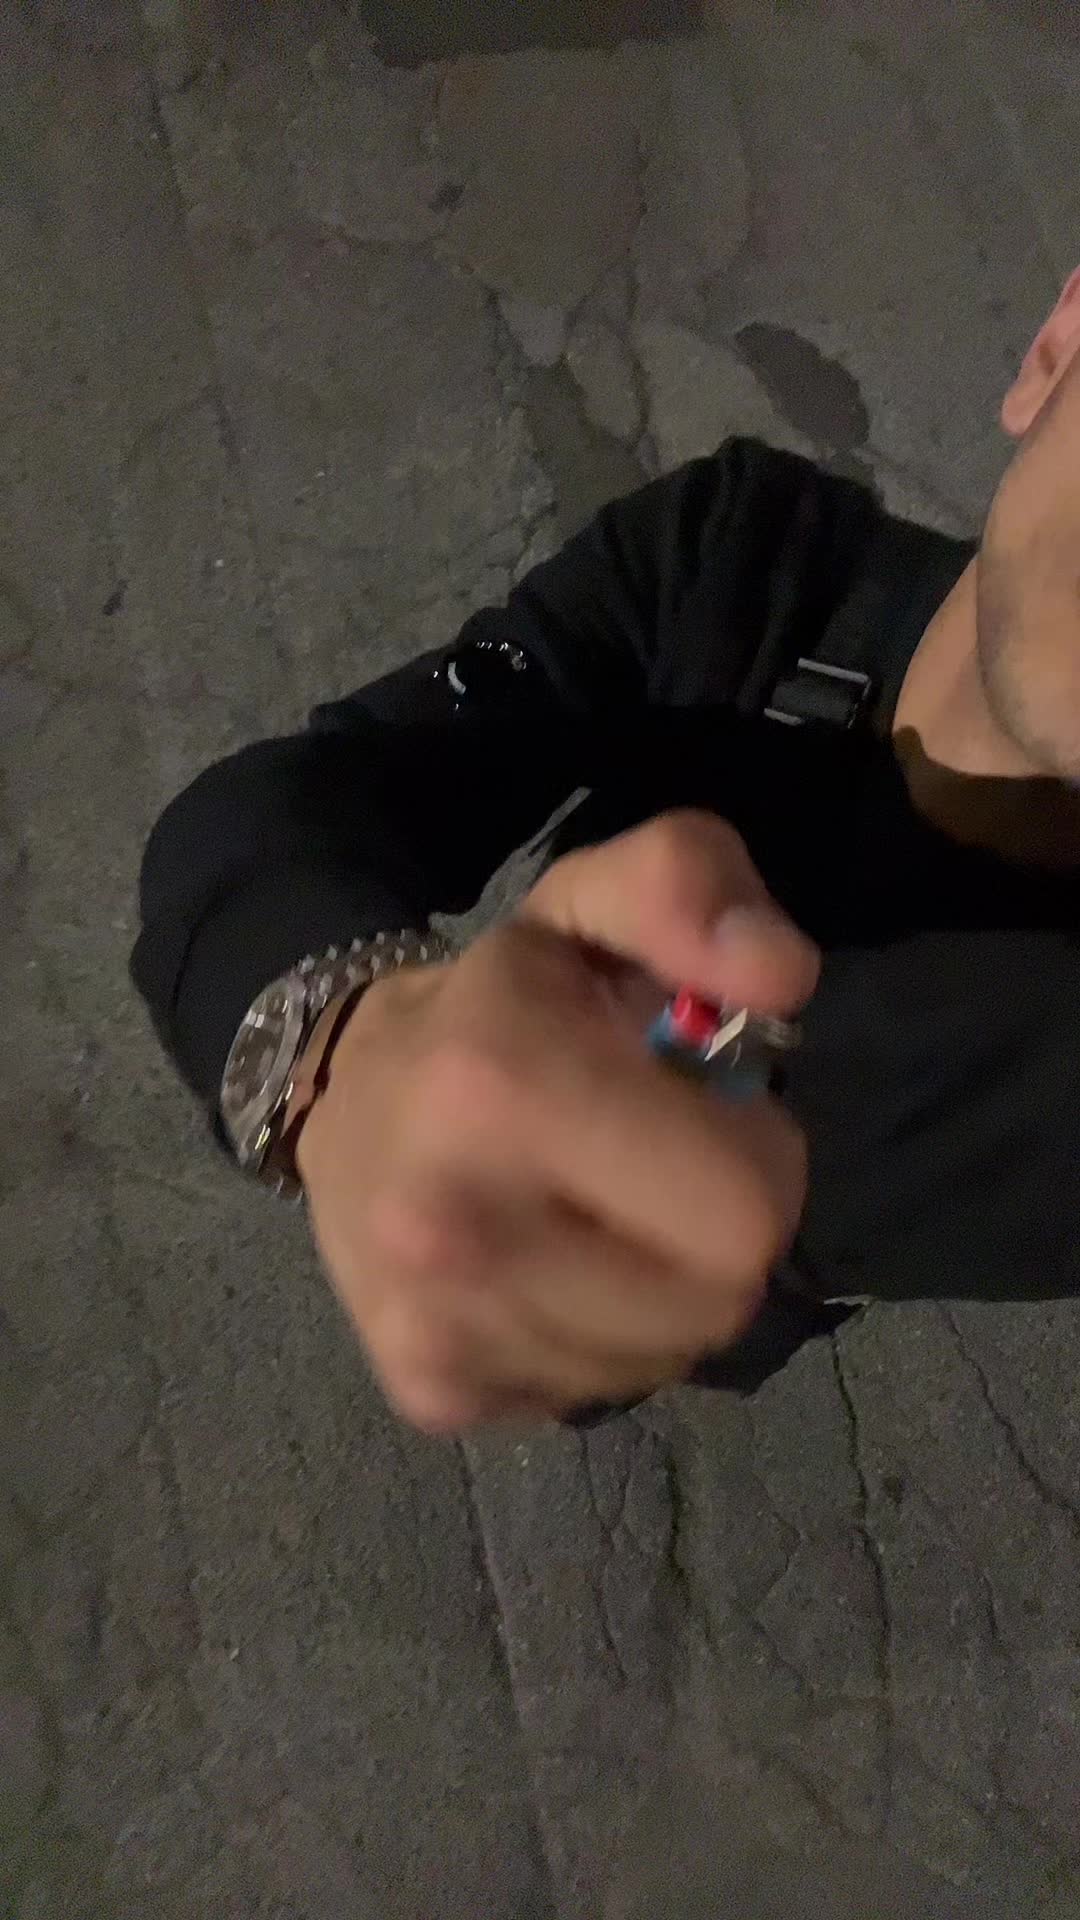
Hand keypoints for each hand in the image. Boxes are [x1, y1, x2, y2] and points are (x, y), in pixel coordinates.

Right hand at [297, 811, 819, 1430]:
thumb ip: (693, 890)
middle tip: (660, 1172)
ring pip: (663, 1359)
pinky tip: (548, 1270)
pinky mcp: (427, 1390)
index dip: (755, 1155)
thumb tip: (784, 976)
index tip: (703, 1113)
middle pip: (717, 1300)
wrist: (337, 1094)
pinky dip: (596, 1343)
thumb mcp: (593, 902)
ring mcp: (434, 1324)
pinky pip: (592, 1394)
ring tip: (600, 1216)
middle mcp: (451, 1224)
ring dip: (660, 1293)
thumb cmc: (500, 999)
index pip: (744, 1209)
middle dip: (719, 1233)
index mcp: (502, 1084)